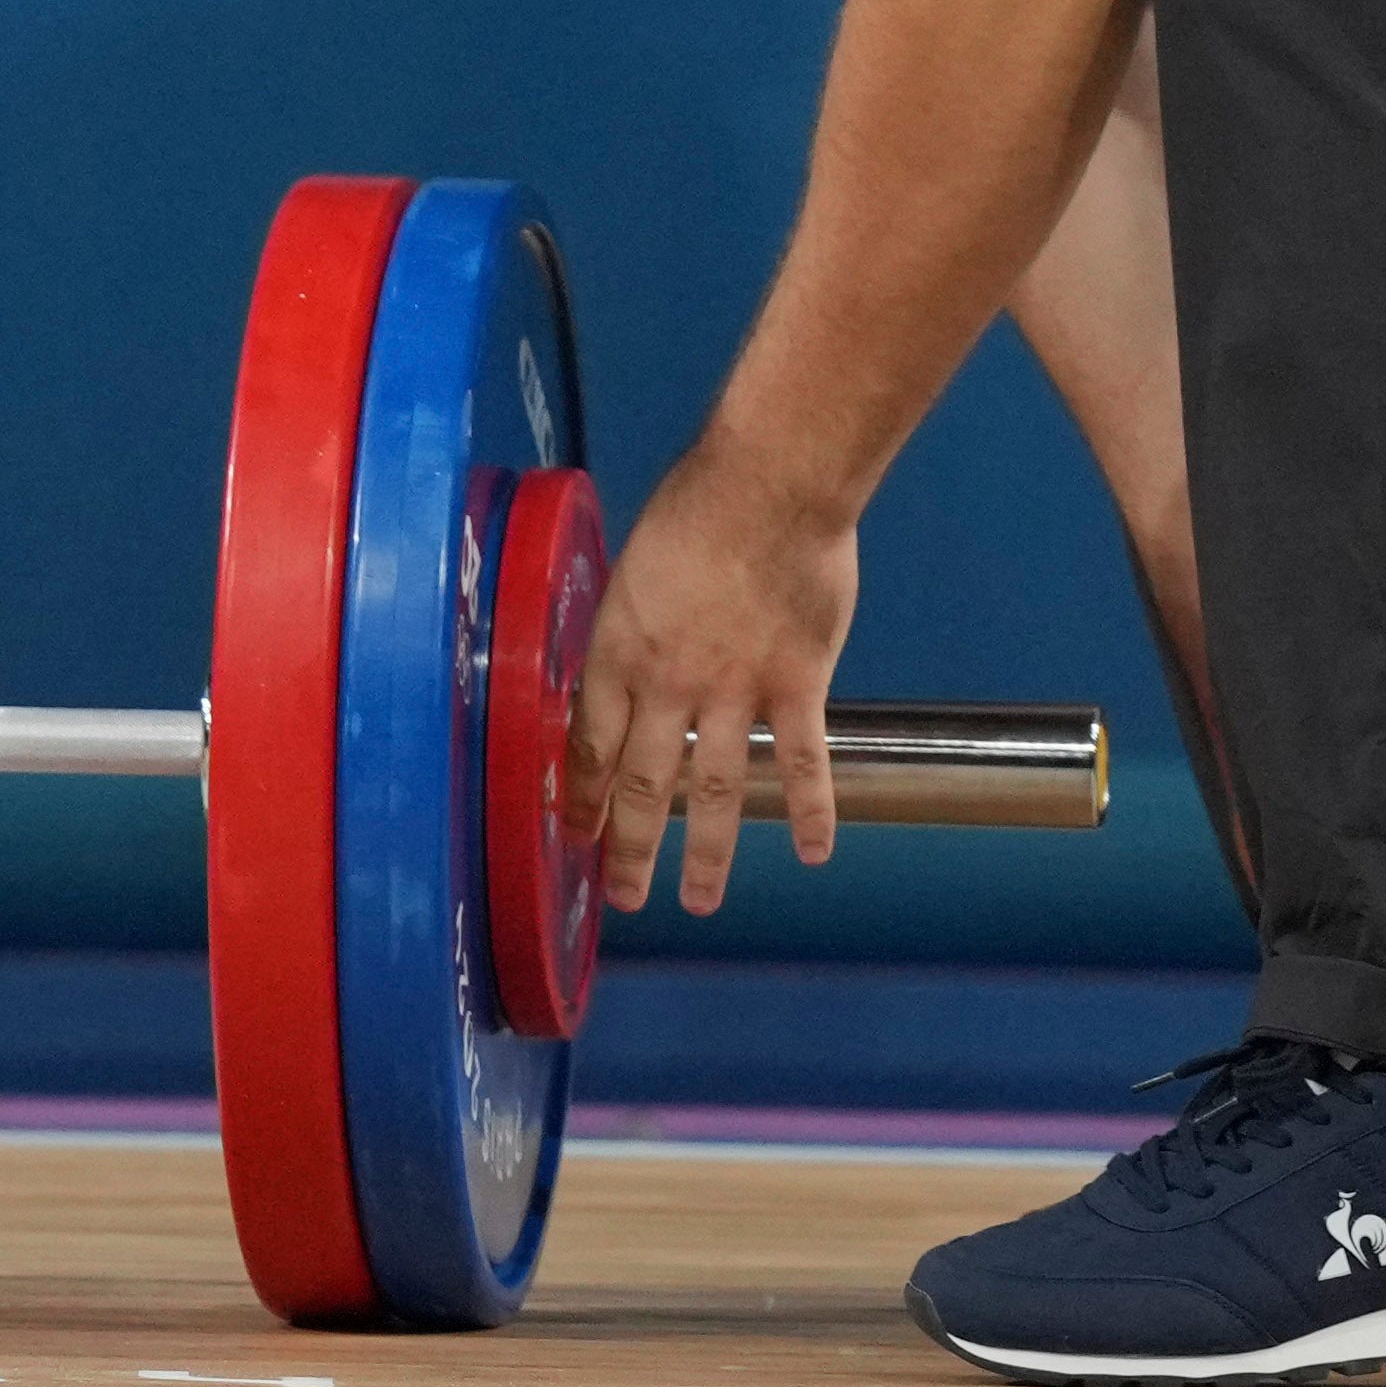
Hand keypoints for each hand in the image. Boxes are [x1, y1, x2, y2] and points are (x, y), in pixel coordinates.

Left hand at [573, 429, 864, 918]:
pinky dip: (809, 812)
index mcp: (619, 648)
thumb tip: (622, 663)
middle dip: (628, 845)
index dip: (581, 792)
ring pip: (714, 790)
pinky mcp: (797, 686)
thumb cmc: (698, 505)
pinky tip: (812, 854)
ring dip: (707, 853)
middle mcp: (669, 682)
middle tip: (622, 897)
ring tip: (700, 902)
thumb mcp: (636, 564)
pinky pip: (801, 764)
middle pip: (643, 781)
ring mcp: (735, 690)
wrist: (770, 484)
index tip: (573, 832)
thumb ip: (632, 623)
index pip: (589, 740)